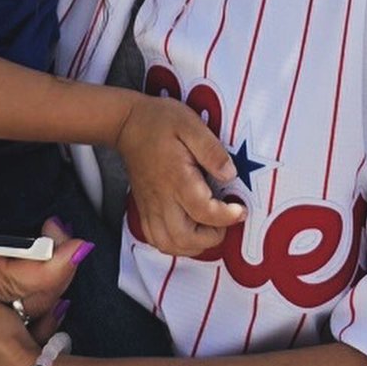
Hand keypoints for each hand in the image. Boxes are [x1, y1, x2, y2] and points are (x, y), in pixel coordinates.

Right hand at [116, 95, 245, 255]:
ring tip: (208, 228)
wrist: (126, 123)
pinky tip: (187, 230)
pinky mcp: (144, 208)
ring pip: (168, 244)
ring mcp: (150, 206)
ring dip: (193, 245)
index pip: (204, 211)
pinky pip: (156, 239)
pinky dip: (174, 243)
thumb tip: (230, 174)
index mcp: (176, 178)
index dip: (227, 217)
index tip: (240, 210)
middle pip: (184, 238)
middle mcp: (162, 198)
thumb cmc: (161, 121)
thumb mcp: (191, 124)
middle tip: (225, 220)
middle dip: (211, 237)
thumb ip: (211, 150)